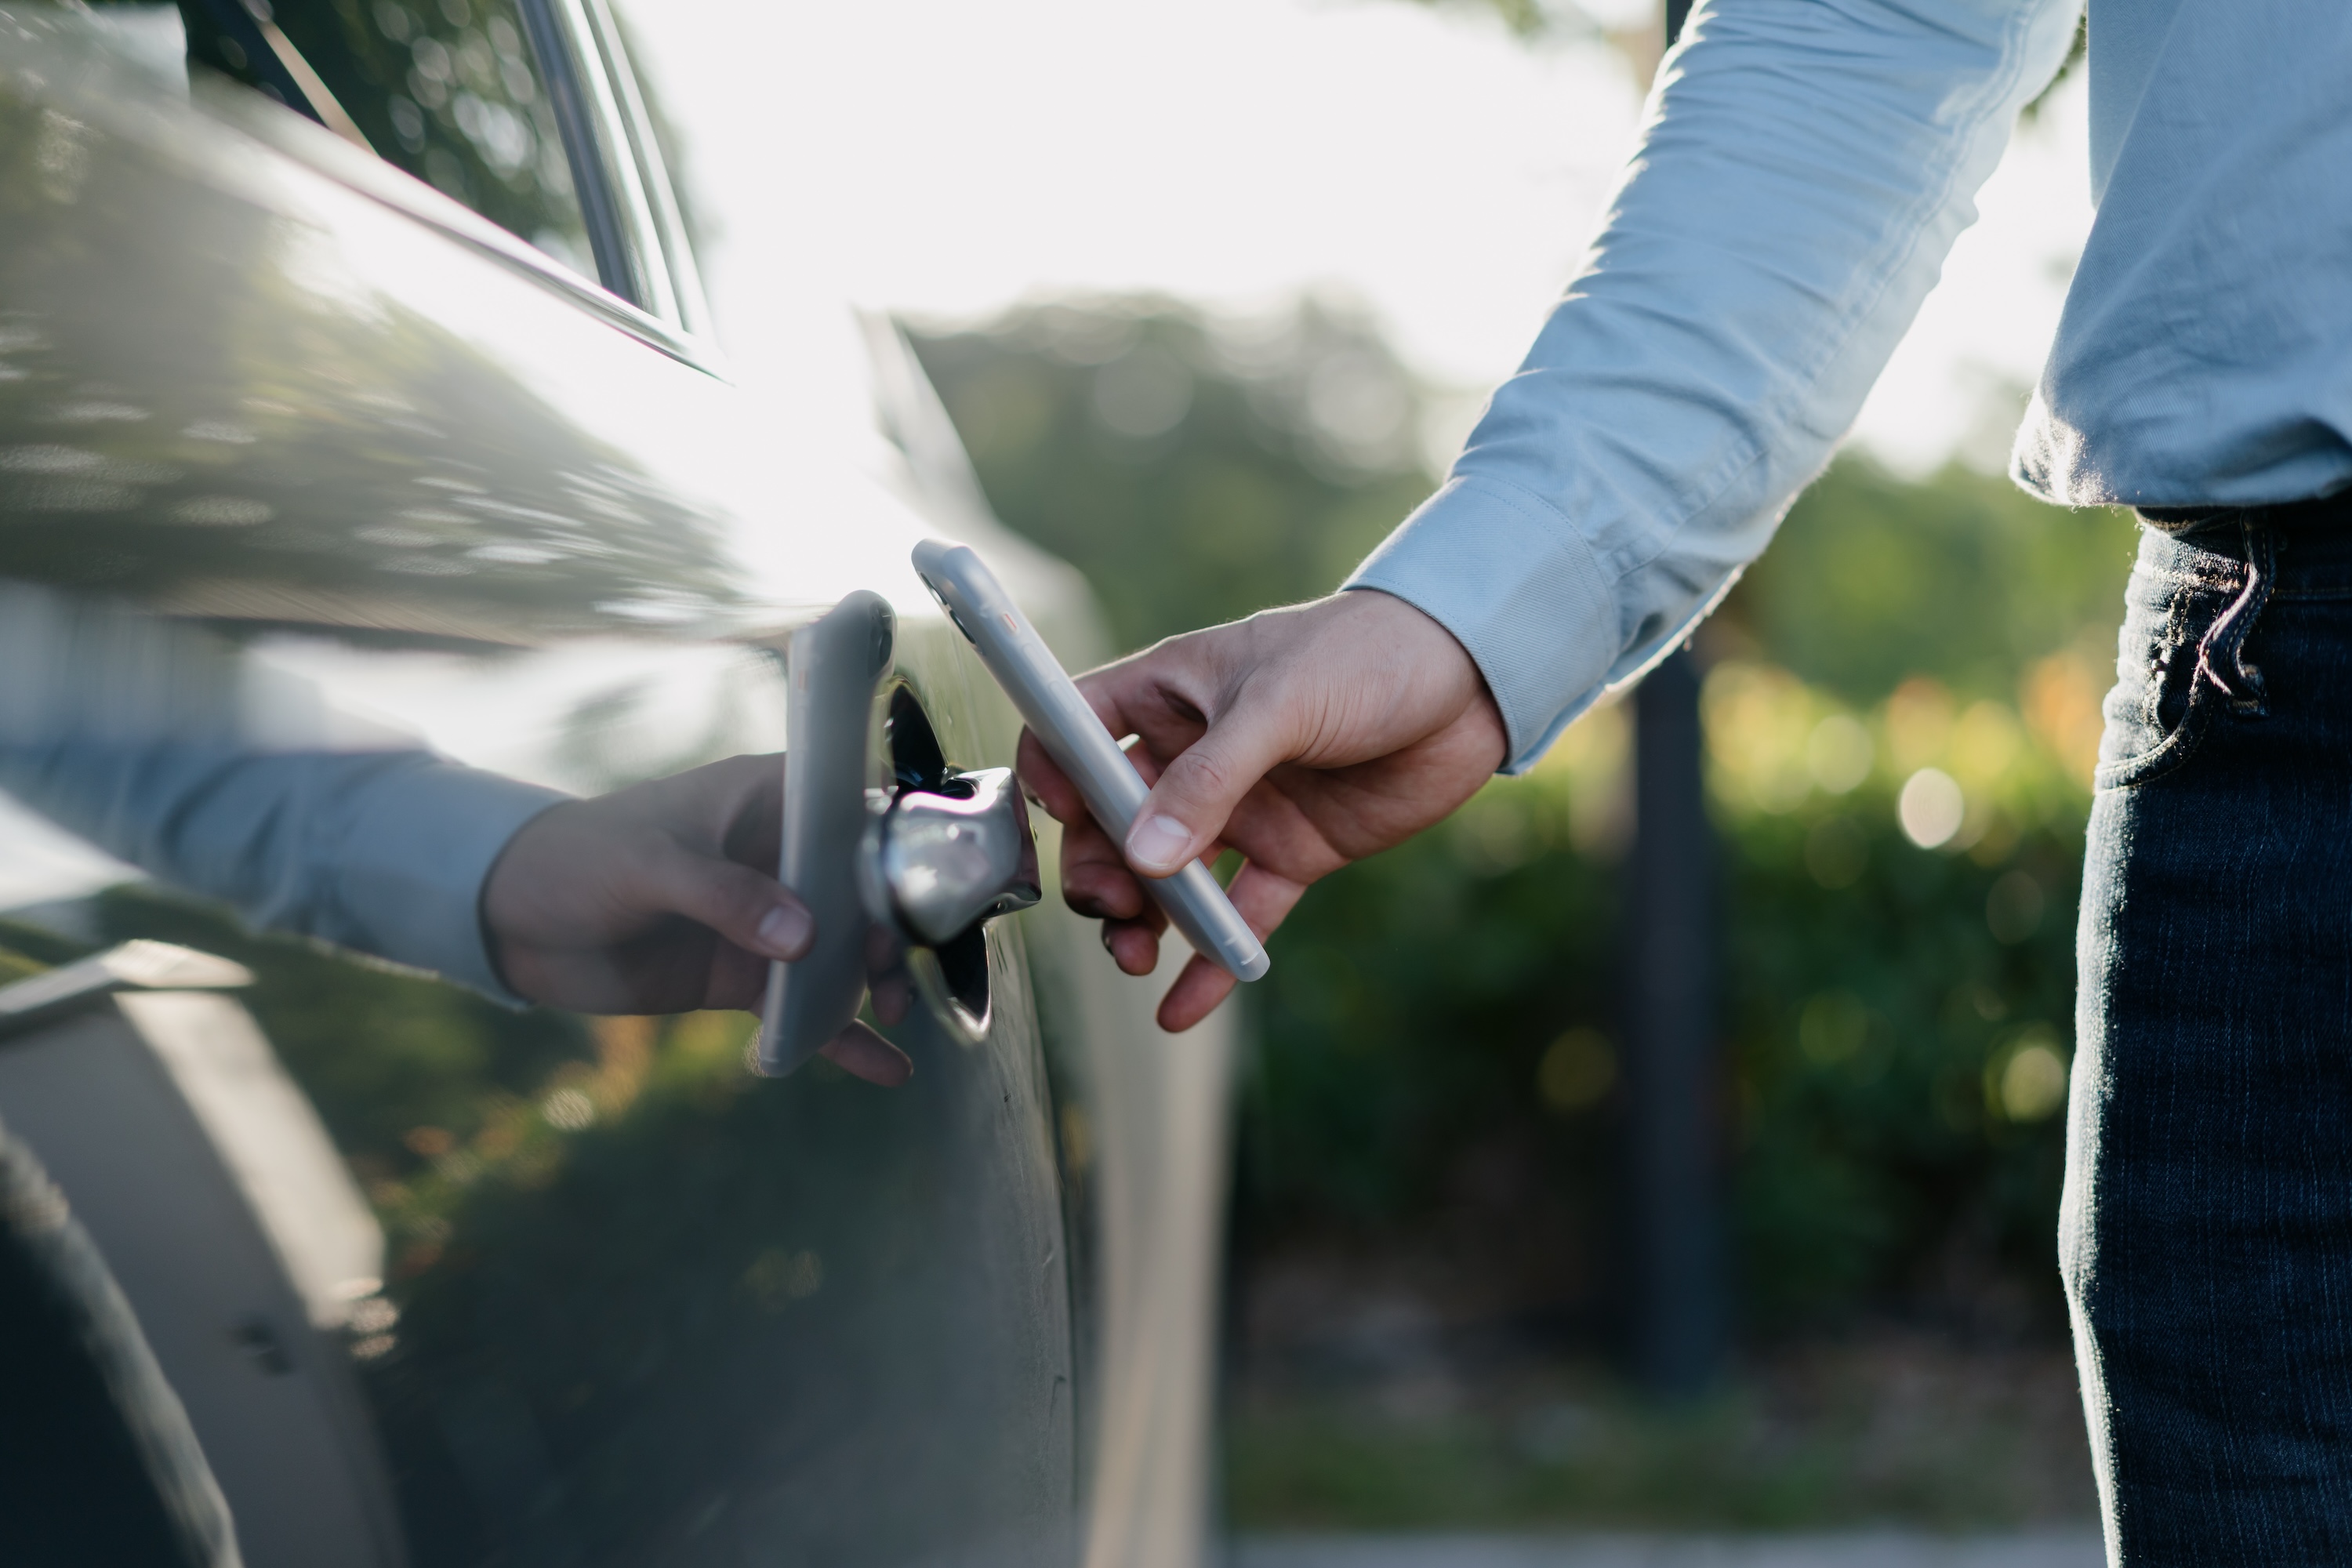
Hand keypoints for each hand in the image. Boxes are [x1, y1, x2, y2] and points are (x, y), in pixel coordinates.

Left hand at [481, 753, 912, 1085]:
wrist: (511, 920)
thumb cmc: (577, 858)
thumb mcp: (649, 865)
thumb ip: (726, 897)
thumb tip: (803, 940)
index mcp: (766, 800)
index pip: (851, 809)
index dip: (895, 842)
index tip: (924, 886)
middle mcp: (780, 857)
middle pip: (863, 890)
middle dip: (893, 929)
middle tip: (892, 969)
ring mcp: (766, 920)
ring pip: (843, 951)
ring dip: (875, 983)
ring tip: (894, 1014)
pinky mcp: (744, 976)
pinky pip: (805, 1007)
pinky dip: (841, 1037)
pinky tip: (884, 1069)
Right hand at [1018, 589, 1505, 1031]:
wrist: (1474, 680)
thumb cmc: (1367, 654)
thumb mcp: (1278, 703)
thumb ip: (1208, 781)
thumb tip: (1145, 860)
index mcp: (1169, 692)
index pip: (1075, 729)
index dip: (1053, 774)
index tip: (1061, 817)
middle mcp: (1193, 754)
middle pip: (1110, 822)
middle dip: (1096, 868)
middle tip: (1114, 902)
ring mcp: (1242, 808)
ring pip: (1165, 878)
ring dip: (1141, 921)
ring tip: (1136, 956)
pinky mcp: (1292, 853)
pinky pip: (1238, 915)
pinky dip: (1209, 962)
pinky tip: (1180, 1010)